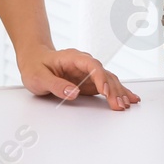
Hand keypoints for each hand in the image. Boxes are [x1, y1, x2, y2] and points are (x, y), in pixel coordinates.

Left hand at [17, 45, 140, 110]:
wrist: (34, 60)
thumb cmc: (35, 66)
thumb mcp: (38, 77)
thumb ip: (56, 85)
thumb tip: (74, 92)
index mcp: (72, 58)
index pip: (92, 65)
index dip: (100, 78)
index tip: (105, 91)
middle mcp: (84, 63)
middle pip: (104, 74)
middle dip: (113, 89)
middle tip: (119, 105)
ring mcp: (88, 73)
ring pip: (109, 80)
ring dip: (118, 92)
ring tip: (127, 105)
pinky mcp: (90, 82)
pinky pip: (107, 86)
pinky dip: (118, 93)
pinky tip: (129, 99)